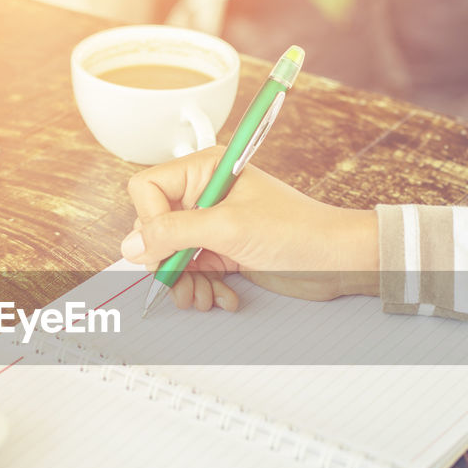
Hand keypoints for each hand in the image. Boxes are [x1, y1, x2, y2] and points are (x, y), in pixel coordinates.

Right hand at [121, 147, 379, 309]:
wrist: (336, 259)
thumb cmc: (297, 230)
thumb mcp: (228, 227)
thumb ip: (174, 232)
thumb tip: (131, 244)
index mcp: (204, 170)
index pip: (147, 189)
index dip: (149, 222)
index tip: (161, 248)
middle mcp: (204, 194)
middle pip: (154, 227)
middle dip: (165, 261)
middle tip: (178, 280)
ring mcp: (213, 225)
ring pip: (171, 255)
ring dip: (183, 282)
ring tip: (202, 297)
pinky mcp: (223, 251)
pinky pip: (193, 271)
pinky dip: (202, 288)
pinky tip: (221, 296)